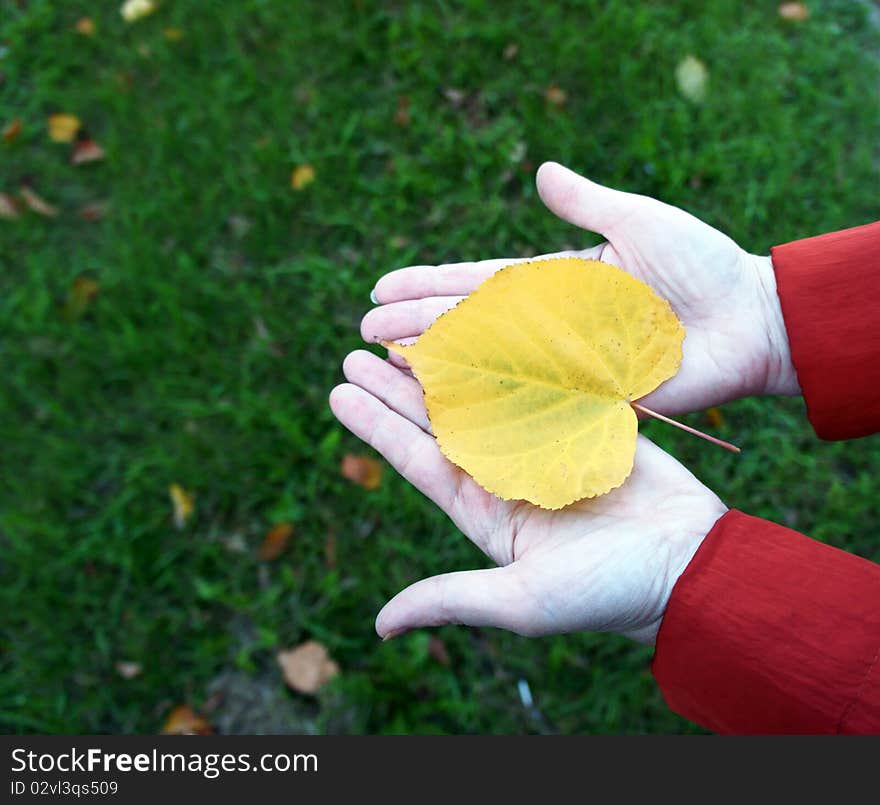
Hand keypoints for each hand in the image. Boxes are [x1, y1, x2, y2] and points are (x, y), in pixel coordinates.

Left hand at [329, 351, 726, 643]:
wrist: (690, 567)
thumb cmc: (605, 593)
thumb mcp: (519, 601)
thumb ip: (450, 599)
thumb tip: (380, 626)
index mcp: (484, 511)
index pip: (416, 459)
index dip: (376, 425)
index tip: (340, 390)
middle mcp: (504, 475)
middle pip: (437, 420)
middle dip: (396, 387)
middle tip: (356, 350)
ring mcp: (543, 445)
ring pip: (480, 394)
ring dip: (442, 365)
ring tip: (403, 333)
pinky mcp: (582, 422)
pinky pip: (535, 382)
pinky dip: (507, 357)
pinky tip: (482, 330)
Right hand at [362, 161, 799, 414]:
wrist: (751, 319)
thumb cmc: (701, 265)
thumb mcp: (638, 221)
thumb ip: (587, 203)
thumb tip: (539, 172)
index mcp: (557, 283)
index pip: (478, 282)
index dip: (430, 284)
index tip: (383, 285)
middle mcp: (551, 326)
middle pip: (469, 325)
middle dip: (415, 325)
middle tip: (363, 329)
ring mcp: (565, 365)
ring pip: (487, 363)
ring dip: (435, 363)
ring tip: (383, 362)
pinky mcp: (587, 398)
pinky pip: (527, 403)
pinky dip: (485, 405)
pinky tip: (441, 408)